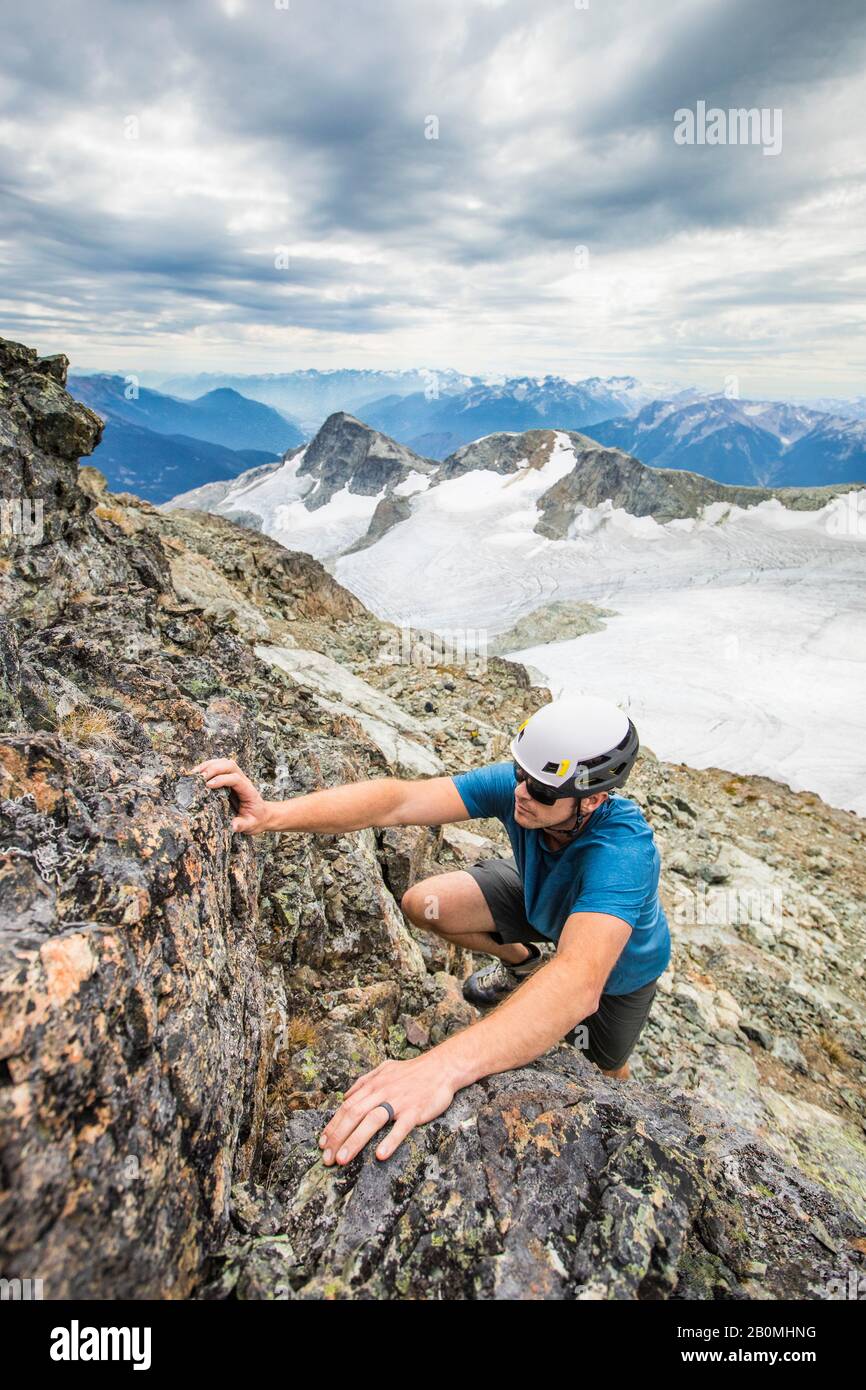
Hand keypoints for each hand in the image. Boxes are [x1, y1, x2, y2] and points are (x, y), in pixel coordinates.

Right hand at [190, 757, 270, 833]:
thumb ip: (243, 825)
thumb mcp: (250, 825)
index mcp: (248, 791)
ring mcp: (237, 777)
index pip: (236, 779)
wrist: (260, 814)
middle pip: (230, 765)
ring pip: (224, 763)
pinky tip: (197, 773)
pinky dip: (208, 766)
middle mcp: (243, 780)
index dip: (222, 779)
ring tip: (194, 773)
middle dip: (214, 768)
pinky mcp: (230, 777)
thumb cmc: (254, 819)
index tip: (208, 785)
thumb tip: (233, 826)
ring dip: (209, 765)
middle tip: (199, 778)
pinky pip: (219, 766)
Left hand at [319, 1055, 456, 1165]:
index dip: (332, 1125)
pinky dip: (390, 1140)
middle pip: (354, 1114)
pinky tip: (380, 1155)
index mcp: (373, 1085)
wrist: (442, 1067)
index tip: (322, 1144)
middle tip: (327, 1159)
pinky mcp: (415, 1111)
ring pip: (372, 1120)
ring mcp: (399, 1102)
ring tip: (343, 1159)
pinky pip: (401, 1127)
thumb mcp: (385, 1069)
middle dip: (337, 1137)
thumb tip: (345, 1096)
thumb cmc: (412, 1071)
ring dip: (355, 1140)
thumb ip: (364, 1081)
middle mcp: (382, 1092)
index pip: (347, 1106)